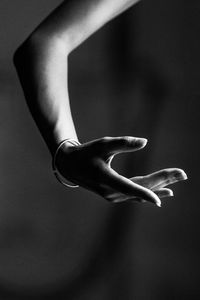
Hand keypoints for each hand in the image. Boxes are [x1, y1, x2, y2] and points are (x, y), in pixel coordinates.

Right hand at [55, 136, 186, 206]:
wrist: (71, 166)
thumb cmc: (86, 153)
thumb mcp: (102, 144)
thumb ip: (123, 143)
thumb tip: (145, 142)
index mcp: (106, 179)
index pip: (129, 187)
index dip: (146, 192)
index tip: (163, 198)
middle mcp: (111, 192)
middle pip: (141, 187)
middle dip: (163, 180)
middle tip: (183, 174)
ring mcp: (113, 196)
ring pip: (140, 192)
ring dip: (160, 186)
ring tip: (178, 180)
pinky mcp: (115, 195)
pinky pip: (136, 194)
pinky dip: (150, 191)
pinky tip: (165, 192)